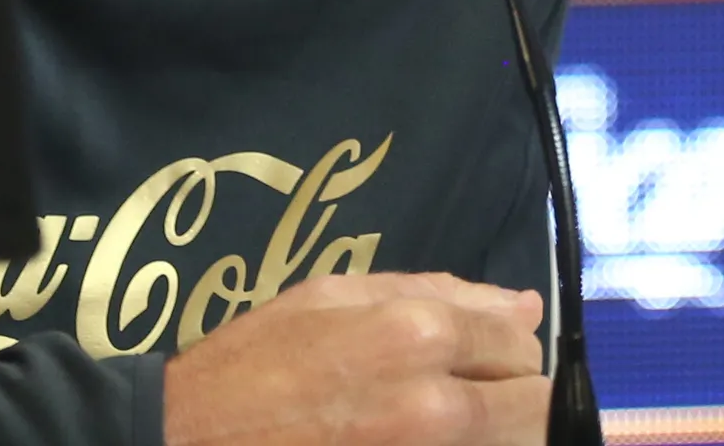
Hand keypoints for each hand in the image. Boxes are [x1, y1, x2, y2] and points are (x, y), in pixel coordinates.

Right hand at [162, 271, 547, 445]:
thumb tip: (524, 306)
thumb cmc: (259, 358)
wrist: (193, 436)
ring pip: (512, 443)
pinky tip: (419, 436)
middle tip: (460, 389)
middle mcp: (436, 404)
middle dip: (508, 392)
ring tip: (439, 415)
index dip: (504, 347)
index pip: (520, 344)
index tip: (477, 354)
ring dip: (492, 429)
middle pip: (531, 405)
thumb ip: (440, 293)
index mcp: (420, 333)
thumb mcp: (338, 295)